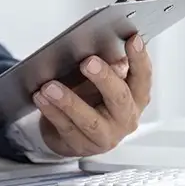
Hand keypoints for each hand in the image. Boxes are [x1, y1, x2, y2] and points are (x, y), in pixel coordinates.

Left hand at [32, 34, 151, 156]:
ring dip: (69, 101)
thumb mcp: (102, 82)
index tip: (132, 39)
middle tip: (88, 62)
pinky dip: (52, 111)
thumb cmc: (93, 102)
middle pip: (120, 98)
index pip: (143, 77)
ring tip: (50, 86)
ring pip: (90, 120)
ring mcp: (105, 136)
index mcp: (136, 98)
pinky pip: (66, 128)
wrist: (75, 135)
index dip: (140, 58)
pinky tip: (41, 98)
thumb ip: (106, 66)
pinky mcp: (81, 146)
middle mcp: (125, 118)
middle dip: (104, 78)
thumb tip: (97, 46)